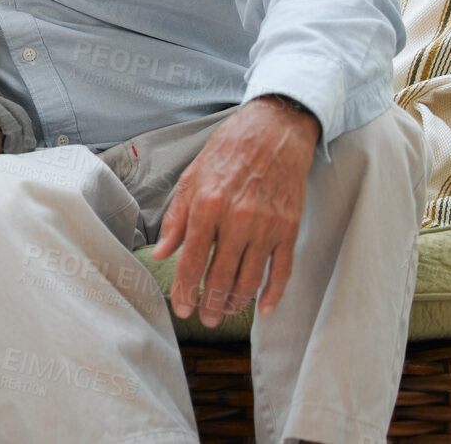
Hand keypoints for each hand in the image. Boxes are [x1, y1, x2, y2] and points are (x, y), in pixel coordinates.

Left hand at [151, 96, 319, 325]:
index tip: (181, 308)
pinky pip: (282, 269)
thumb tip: (161, 252)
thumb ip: (176, 219)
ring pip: (250, 278)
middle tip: (204, 319)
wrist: (273, 132)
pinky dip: (273, 293)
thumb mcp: (191, 178)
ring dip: (237, 302)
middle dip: (210, 304)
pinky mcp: (289, 228)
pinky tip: (263, 308)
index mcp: (207, 206)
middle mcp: (237, 219)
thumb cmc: (228, 152)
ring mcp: (266, 226)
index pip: (192, 260)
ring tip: (226, 312)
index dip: (185, 289)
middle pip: (221, 276)